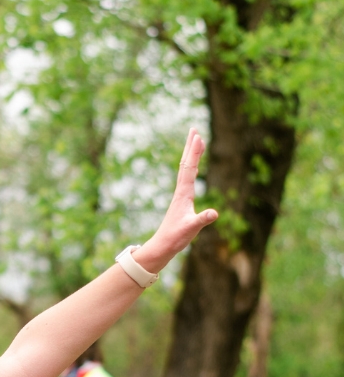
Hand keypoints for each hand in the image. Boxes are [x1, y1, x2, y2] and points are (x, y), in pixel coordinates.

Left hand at [135, 128, 218, 273]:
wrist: (162, 246)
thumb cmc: (175, 238)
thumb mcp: (191, 228)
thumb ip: (202, 220)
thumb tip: (214, 213)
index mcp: (183, 194)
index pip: (190, 168)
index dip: (194, 153)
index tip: (198, 136)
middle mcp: (180, 191)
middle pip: (185, 164)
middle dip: (190, 147)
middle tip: (194, 129)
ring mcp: (180, 196)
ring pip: (185, 170)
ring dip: (190, 155)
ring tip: (195, 142)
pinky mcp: (181, 201)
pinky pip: (187, 178)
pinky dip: (191, 168)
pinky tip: (193, 167)